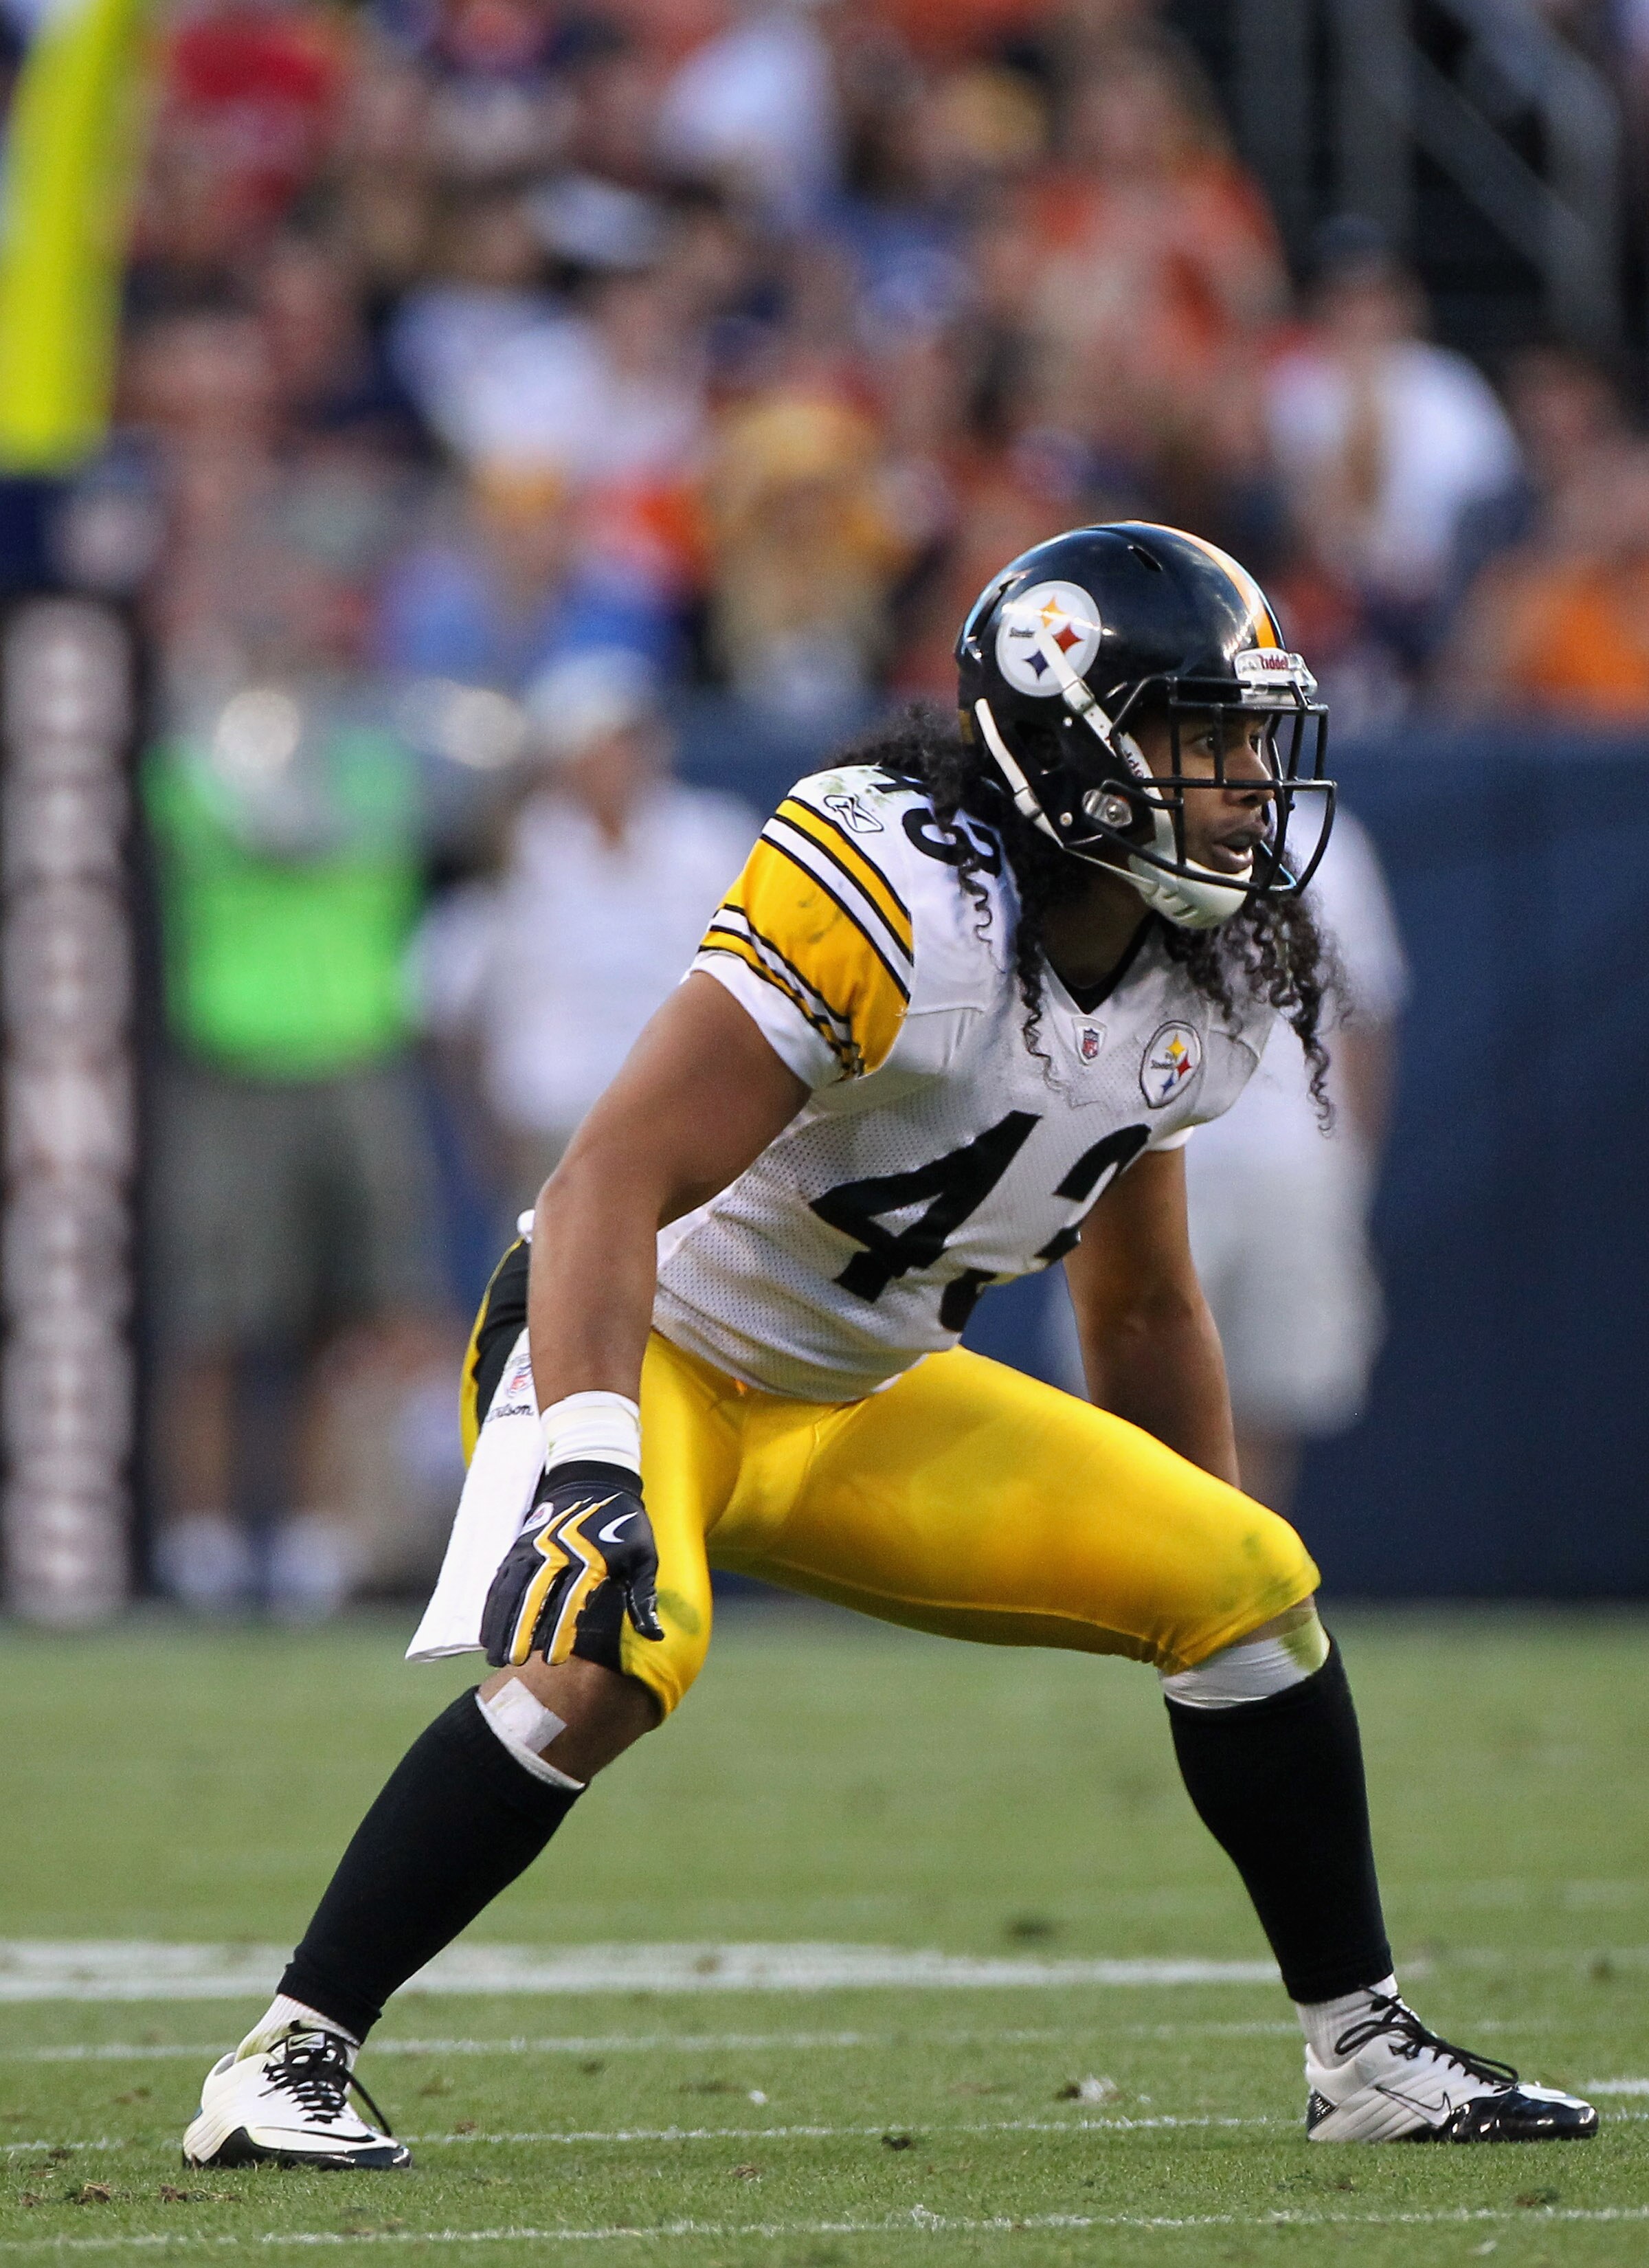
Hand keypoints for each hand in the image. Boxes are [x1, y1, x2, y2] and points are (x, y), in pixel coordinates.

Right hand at [481, 1460, 663, 1668]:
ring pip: (511, 1589)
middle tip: (515, 1663)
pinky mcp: (519, 1546)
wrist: (597, 1480)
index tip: (554, 1662)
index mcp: (590, 1559)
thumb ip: (644, 1597)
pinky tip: (486, 1633)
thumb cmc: (625, 1525)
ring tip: (496, 1657)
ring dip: (501, 1623)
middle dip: (523, 1630)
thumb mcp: (644, 1556)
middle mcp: (557, 1552)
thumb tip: (654, 1635)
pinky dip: (491, 1606)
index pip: (571, 1600)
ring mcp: (533, 1548)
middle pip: (535, 1595)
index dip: (561, 1631)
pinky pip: (501, 1579)